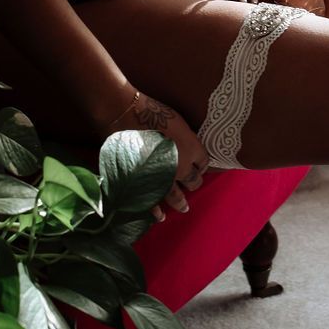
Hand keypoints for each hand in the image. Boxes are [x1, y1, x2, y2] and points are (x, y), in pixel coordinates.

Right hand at [102, 90, 208, 218]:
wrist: (125, 113)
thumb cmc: (151, 111)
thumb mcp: (178, 122)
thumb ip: (186, 139)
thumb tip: (188, 148)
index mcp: (193, 150)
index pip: (204, 163)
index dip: (201, 165)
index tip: (199, 166)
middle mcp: (181, 167)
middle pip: (193, 181)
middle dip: (194, 183)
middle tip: (193, 185)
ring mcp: (162, 178)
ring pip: (176, 196)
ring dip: (181, 203)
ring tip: (184, 208)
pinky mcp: (144, 182)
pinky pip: (152, 202)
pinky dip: (155, 211)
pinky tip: (160, 216)